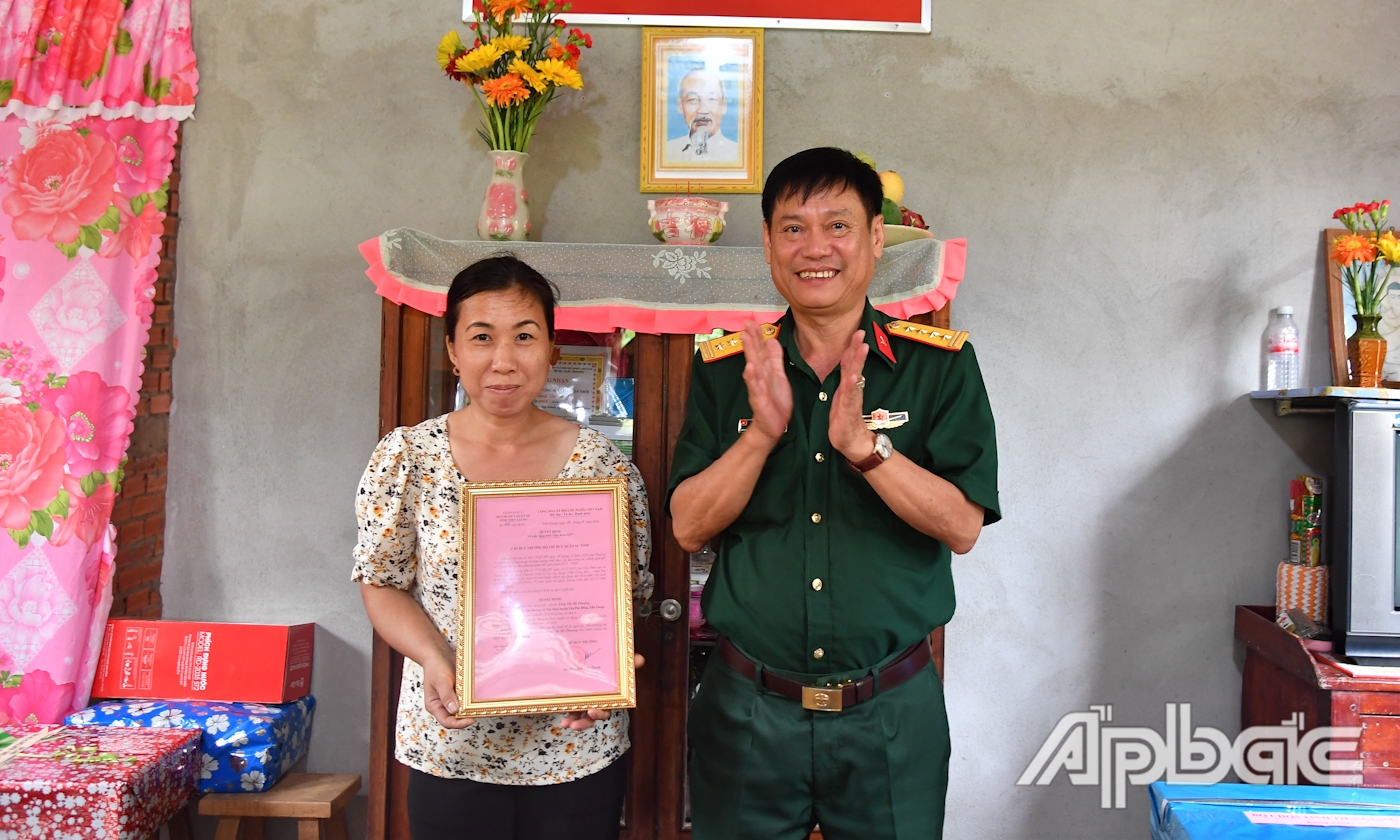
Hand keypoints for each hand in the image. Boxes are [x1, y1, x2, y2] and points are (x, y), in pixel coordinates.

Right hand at [423, 653, 475, 728]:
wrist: (438, 654)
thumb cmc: (435, 666)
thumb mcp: (440, 680)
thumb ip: (446, 695)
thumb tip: (454, 710)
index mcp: (434, 705)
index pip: (446, 721)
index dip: (459, 723)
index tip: (470, 719)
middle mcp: (443, 705)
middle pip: (456, 718)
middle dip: (466, 717)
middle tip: (478, 712)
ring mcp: (451, 700)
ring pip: (462, 710)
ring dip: (470, 709)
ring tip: (479, 706)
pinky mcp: (458, 693)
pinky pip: (466, 700)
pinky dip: (471, 701)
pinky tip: (478, 697)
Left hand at [562, 654, 644, 730]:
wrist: (589, 657)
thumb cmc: (609, 665)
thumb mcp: (618, 664)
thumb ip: (628, 663)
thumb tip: (641, 659)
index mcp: (607, 697)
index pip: (605, 709)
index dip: (599, 713)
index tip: (592, 711)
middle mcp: (595, 702)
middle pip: (591, 717)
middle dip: (584, 722)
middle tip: (576, 724)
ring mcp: (583, 701)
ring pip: (579, 716)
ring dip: (573, 722)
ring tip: (566, 723)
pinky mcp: (572, 698)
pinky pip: (568, 709)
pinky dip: (565, 713)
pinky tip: (562, 718)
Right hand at [739, 320, 791, 446]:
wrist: (773, 425)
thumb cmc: (775, 401)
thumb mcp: (779, 375)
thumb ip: (775, 358)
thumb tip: (771, 340)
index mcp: (766, 370)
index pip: (760, 349)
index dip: (756, 334)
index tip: (752, 321)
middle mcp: (760, 376)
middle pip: (755, 354)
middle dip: (751, 338)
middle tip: (746, 324)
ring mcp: (758, 387)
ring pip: (754, 367)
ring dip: (749, 353)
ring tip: (746, 338)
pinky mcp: (759, 399)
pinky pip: (755, 387)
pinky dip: (752, 378)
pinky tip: (749, 368)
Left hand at [828, 329, 875, 461]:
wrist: (851, 442)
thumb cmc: (845, 419)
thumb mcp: (841, 395)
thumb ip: (844, 377)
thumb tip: (845, 359)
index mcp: (847, 385)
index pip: (850, 362)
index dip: (853, 346)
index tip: (857, 331)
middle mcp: (852, 389)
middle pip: (855, 365)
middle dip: (857, 348)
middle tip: (861, 332)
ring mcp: (852, 399)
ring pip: (855, 377)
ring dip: (858, 362)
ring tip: (861, 348)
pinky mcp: (849, 411)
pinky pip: (851, 397)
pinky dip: (852, 386)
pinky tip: (854, 377)